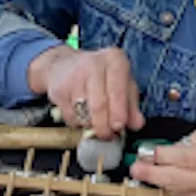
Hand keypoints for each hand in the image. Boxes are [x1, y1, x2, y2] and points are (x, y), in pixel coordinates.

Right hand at [27, 45, 143, 139]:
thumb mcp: (122, 84)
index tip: (119, 126)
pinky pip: (71, 118)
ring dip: (92, 126)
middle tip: (108, 136)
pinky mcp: (59, 90)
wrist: (63, 65)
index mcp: (114, 59)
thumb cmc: (101, 76)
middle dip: (105, 126)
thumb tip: (137, 124)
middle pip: (99, 105)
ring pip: (84, 114)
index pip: (118, 88)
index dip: (119, 110)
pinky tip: (82, 115)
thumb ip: (132, 104)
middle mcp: (93, 63)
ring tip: (96, 123)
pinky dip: (78, 124)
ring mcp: (73, 76)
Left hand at [129, 123, 195, 195]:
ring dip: (162, 185)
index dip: (157, 156)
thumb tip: (162, 151)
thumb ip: (188, 141)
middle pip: (174, 180)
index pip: (179, 158)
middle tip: (136, 169)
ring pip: (179, 194)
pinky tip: (176, 185)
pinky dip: (180, 194)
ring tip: (151, 177)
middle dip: (150, 175)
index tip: (144, 154)